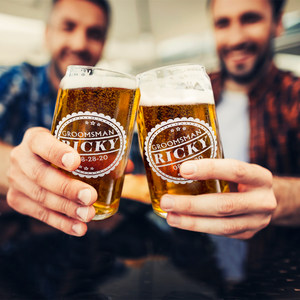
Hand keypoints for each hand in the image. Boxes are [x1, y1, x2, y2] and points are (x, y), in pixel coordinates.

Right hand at [7, 127, 97, 235]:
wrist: (26, 164)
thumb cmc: (56, 152)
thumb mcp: (70, 144)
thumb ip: (97, 154)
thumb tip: (128, 167)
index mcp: (34, 138)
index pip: (41, 142)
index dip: (56, 152)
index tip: (76, 162)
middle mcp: (21, 158)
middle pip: (41, 175)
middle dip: (67, 188)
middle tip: (90, 197)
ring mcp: (16, 181)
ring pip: (41, 197)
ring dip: (67, 209)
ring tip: (88, 215)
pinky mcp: (17, 200)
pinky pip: (39, 214)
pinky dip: (61, 223)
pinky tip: (78, 228)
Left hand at [160, 159, 276, 238]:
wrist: (266, 200)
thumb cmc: (243, 181)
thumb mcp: (237, 169)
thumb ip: (215, 167)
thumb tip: (174, 162)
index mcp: (260, 177)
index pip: (235, 170)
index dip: (209, 169)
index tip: (183, 169)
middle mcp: (262, 201)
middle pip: (225, 205)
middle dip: (192, 205)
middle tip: (167, 201)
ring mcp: (256, 222)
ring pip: (222, 226)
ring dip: (191, 222)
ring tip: (170, 216)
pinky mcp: (247, 234)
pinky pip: (220, 233)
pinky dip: (198, 227)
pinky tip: (181, 221)